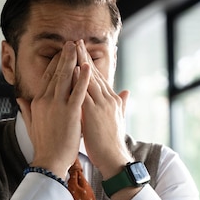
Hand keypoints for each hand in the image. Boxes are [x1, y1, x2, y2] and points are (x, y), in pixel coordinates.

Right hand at [17, 41, 90, 177]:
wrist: (49, 161)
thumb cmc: (44, 145)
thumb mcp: (31, 124)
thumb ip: (26, 110)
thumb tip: (19, 98)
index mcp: (37, 103)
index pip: (47, 78)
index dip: (54, 64)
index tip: (60, 53)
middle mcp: (46, 101)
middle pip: (55, 73)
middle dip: (63, 57)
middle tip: (71, 43)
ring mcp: (57, 105)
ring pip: (65, 78)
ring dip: (72, 60)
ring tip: (78, 46)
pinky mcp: (70, 112)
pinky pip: (78, 91)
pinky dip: (82, 78)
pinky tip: (87, 66)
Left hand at [76, 39, 131, 178]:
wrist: (114, 158)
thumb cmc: (112, 142)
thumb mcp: (118, 119)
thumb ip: (122, 104)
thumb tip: (127, 92)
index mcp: (112, 101)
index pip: (100, 78)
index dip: (91, 63)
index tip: (83, 51)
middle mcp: (108, 99)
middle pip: (94, 73)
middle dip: (85, 57)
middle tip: (77, 41)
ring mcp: (102, 105)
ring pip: (90, 79)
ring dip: (81, 62)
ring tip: (73, 48)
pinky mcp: (94, 112)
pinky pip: (84, 92)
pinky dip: (79, 80)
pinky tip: (73, 69)